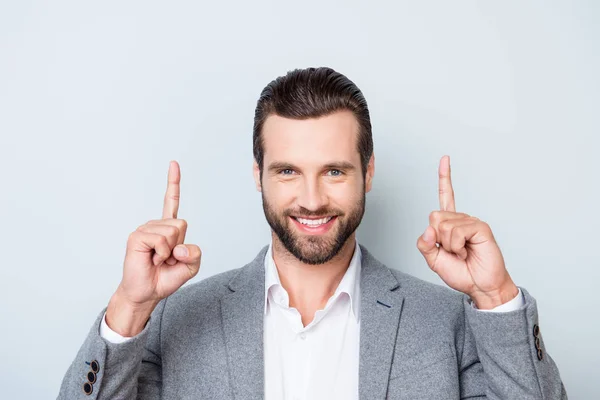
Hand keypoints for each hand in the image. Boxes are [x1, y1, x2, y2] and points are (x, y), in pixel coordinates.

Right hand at [106, 161, 201, 335]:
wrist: (147, 293)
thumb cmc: (165, 278)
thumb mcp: (190, 267)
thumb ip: (195, 254)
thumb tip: (180, 246)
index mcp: (168, 229)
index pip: (171, 202)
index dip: (173, 183)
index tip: (173, 163)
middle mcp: (156, 225)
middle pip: (181, 224)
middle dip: (180, 245)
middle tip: (167, 259)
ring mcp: (145, 229)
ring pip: (172, 232)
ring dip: (169, 252)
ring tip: (158, 260)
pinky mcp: (137, 236)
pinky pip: (160, 240)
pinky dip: (161, 254)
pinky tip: (152, 260)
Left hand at [416, 156, 517, 309]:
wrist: (480, 286)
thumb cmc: (461, 273)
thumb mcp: (434, 260)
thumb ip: (425, 245)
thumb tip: (428, 229)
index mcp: (449, 224)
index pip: (445, 196)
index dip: (444, 177)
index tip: (445, 158)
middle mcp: (460, 219)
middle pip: (434, 217)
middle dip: (437, 239)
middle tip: (453, 251)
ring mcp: (471, 222)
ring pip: (443, 226)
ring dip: (449, 245)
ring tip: (462, 253)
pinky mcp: (480, 227)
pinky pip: (456, 231)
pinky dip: (457, 245)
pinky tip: (468, 250)